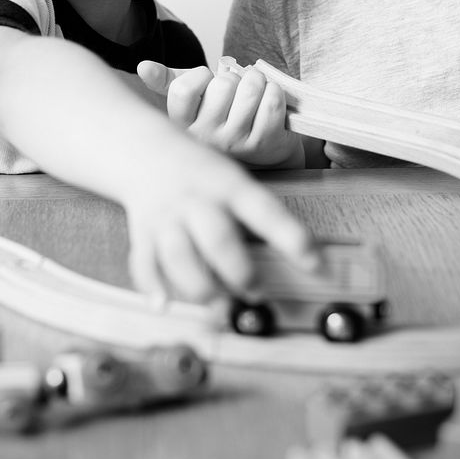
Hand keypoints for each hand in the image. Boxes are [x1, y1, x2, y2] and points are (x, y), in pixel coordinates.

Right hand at [119, 126, 317, 302]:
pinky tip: (165, 305)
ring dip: (201, 287)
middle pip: (217, 238)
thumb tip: (294, 257)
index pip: (266, 211)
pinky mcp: (143, 234)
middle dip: (239, 271)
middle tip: (257, 294)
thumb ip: (255, 215)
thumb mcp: (234, 179)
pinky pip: (145, 263)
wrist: (144, 150)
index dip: (292, 239)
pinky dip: (154, 287)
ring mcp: (166, 218)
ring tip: (219, 307)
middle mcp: (197, 200)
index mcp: (229, 185)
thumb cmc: (203, 173)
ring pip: (179, 256)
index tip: (316, 265)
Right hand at [138, 61, 302, 167]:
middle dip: (235, 77)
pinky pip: (271, 102)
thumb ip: (169, 81)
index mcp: (182, 125)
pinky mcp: (263, 143)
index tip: (207, 82)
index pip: (183, 90)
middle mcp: (205, 138)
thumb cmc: (224, 116)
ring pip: (251, 89)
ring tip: (255, 89)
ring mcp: (235, 143)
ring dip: (258, 80)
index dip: (201, 76)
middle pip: (223, 85)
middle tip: (237, 88)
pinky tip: (269, 98)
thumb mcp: (193, 100)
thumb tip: (142, 67)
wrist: (263, 149)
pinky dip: (275, 91)